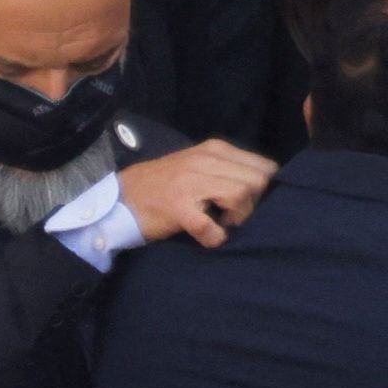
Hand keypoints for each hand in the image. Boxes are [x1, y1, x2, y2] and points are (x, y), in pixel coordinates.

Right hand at [117, 136, 276, 249]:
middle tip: (233, 217)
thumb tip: (266, 184)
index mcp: (215, 150)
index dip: (265, 189)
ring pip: (241, 195)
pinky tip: (207, 237)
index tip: (251, 203)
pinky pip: (210, 227)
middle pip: (257, 181)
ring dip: (237, 218)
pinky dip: (214, 237)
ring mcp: (190, 182)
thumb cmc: (165, 185)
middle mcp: (205, 160)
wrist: (121, 198)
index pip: (264, 166)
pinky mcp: (178, 207)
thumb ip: (228, 169)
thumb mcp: (199, 166)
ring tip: (221, 223)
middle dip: (254, 205)